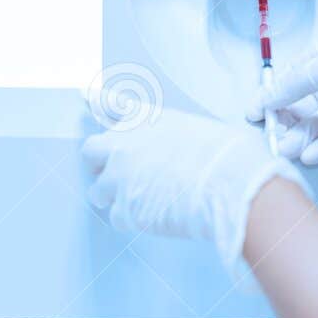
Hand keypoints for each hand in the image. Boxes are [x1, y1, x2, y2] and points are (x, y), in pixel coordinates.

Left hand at [83, 110, 310, 276]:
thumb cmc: (226, 156)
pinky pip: (116, 217)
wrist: (231, 183)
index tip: (87, 98)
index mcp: (145, 119)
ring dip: (114, 196)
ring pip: (98, 190)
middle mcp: (124, 144)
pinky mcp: (124, 209)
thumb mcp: (198, 129)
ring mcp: (119, 177)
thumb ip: (170, 137)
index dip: (97, 102)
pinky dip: (132, 219)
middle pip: (91, 152)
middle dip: (102, 163)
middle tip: (122, 173)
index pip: (111, 105)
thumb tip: (172, 149)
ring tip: (143, 201)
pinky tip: (154, 217)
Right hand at [248, 25, 317, 166]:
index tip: (258, 109)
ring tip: (288, 149)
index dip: (278, 89)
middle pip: (313, 96)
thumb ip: (300, 80)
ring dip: (307, 134)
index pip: (302, 69)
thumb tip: (271, 94)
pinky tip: (312, 152)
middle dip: (291, 116)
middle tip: (272, 134)